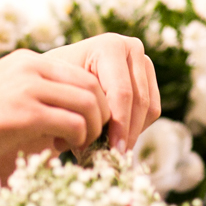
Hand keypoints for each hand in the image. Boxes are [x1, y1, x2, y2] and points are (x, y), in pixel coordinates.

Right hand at [0, 49, 110, 170]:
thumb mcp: (8, 94)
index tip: (92, 125)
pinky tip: (67, 150)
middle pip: (92, 86)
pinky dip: (79, 140)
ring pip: (89, 104)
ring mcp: (27, 88)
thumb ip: (38, 94)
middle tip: (95, 138)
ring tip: (82, 146)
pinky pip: (73, 123)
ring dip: (94, 129)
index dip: (96, 102)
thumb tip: (75, 113)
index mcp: (28, 60)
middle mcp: (31, 67)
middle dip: (102, 115)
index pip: (81, 74)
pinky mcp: (25, 113)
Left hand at [44, 34, 161, 152]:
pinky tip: (114, 138)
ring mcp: (144, 62)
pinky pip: (152, 112)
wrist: (59, 75)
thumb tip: (84, 150)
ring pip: (149, 109)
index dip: (118, 125)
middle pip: (139, 101)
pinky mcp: (149, 79)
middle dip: (126, 133)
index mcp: (110, 46)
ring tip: (108, 151)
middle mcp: (132, 49)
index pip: (121, 93)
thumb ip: (70, 117)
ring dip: (131, 134)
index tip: (111, 152)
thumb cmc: (53, 84)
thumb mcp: (58, 96)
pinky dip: (136, 129)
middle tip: (112, 159)